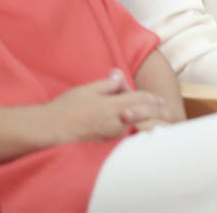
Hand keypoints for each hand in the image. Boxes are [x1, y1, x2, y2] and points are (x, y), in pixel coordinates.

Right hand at [44, 69, 167, 143]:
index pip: (139, 100)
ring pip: (133, 125)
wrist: (49, 129)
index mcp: (112, 105)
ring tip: (156, 119)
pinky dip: (130, 128)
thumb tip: (120, 74)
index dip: (151, 99)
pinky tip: (133, 127)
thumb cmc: (66, 107)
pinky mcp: (103, 142)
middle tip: (167, 111)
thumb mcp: (88, 89)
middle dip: (156, 112)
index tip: (160, 100)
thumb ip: (107, 84)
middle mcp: (114, 121)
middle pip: (142, 115)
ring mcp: (109, 133)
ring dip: (144, 120)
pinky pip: (122, 133)